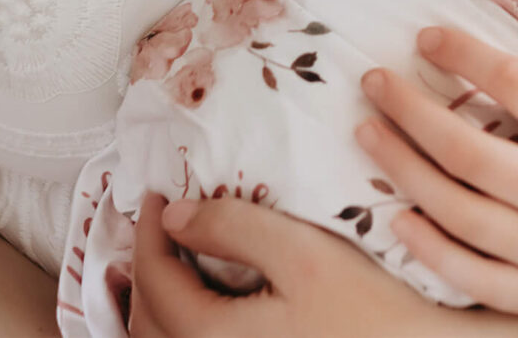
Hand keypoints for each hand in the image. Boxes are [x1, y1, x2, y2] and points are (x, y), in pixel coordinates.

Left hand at [128, 191, 453, 337]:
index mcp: (215, 335)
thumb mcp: (303, 251)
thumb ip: (235, 228)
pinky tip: (202, 300)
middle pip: (148, 319)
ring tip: (174, 258)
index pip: (154, 279)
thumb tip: (174, 215)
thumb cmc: (371, 307)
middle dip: (145, 265)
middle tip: (160, 221)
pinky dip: (182, 323)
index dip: (146, 230)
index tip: (156, 194)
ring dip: (159, 299)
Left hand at [356, 28, 517, 337]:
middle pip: (471, 148)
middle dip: (412, 108)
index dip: (465, 56)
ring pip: (459, 211)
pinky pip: (474, 278)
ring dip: (404, 166)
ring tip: (369, 132)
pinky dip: (429, 246)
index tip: (428, 36)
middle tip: (375, 79)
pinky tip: (398, 213)